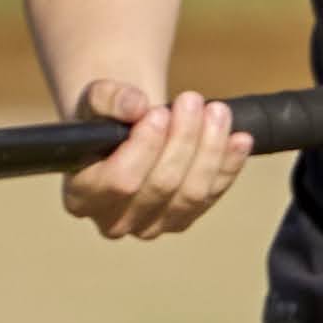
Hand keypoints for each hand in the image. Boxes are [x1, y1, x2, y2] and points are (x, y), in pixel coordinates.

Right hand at [54, 76, 247, 239]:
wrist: (126, 128)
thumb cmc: (105, 116)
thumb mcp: (96, 99)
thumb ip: (107, 97)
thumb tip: (135, 104)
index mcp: (82, 196)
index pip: (120, 181)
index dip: (145, 147)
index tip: (159, 112)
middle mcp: (115, 220)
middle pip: (161, 185)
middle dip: (182, 139)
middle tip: (192, 99)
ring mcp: (153, 225)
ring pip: (191, 193)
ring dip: (210, 149)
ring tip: (216, 110)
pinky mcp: (184, 218)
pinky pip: (212, 195)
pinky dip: (229, 165)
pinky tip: (240, 138)